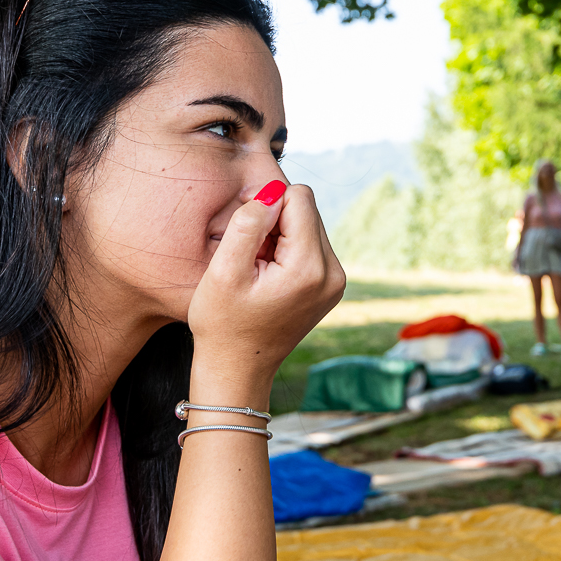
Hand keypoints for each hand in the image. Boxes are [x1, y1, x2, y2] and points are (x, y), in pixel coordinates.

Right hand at [188, 181, 345, 387]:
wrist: (238, 369)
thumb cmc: (223, 324)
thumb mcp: (224, 271)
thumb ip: (249, 223)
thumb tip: (272, 192)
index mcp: (309, 268)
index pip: (299, 198)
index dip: (266, 206)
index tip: (246, 236)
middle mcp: (333, 273)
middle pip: (307, 209)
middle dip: (275, 222)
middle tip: (250, 259)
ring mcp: (336, 281)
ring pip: (309, 224)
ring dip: (280, 237)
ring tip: (259, 270)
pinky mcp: (330, 285)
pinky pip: (310, 244)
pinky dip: (287, 251)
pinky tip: (269, 276)